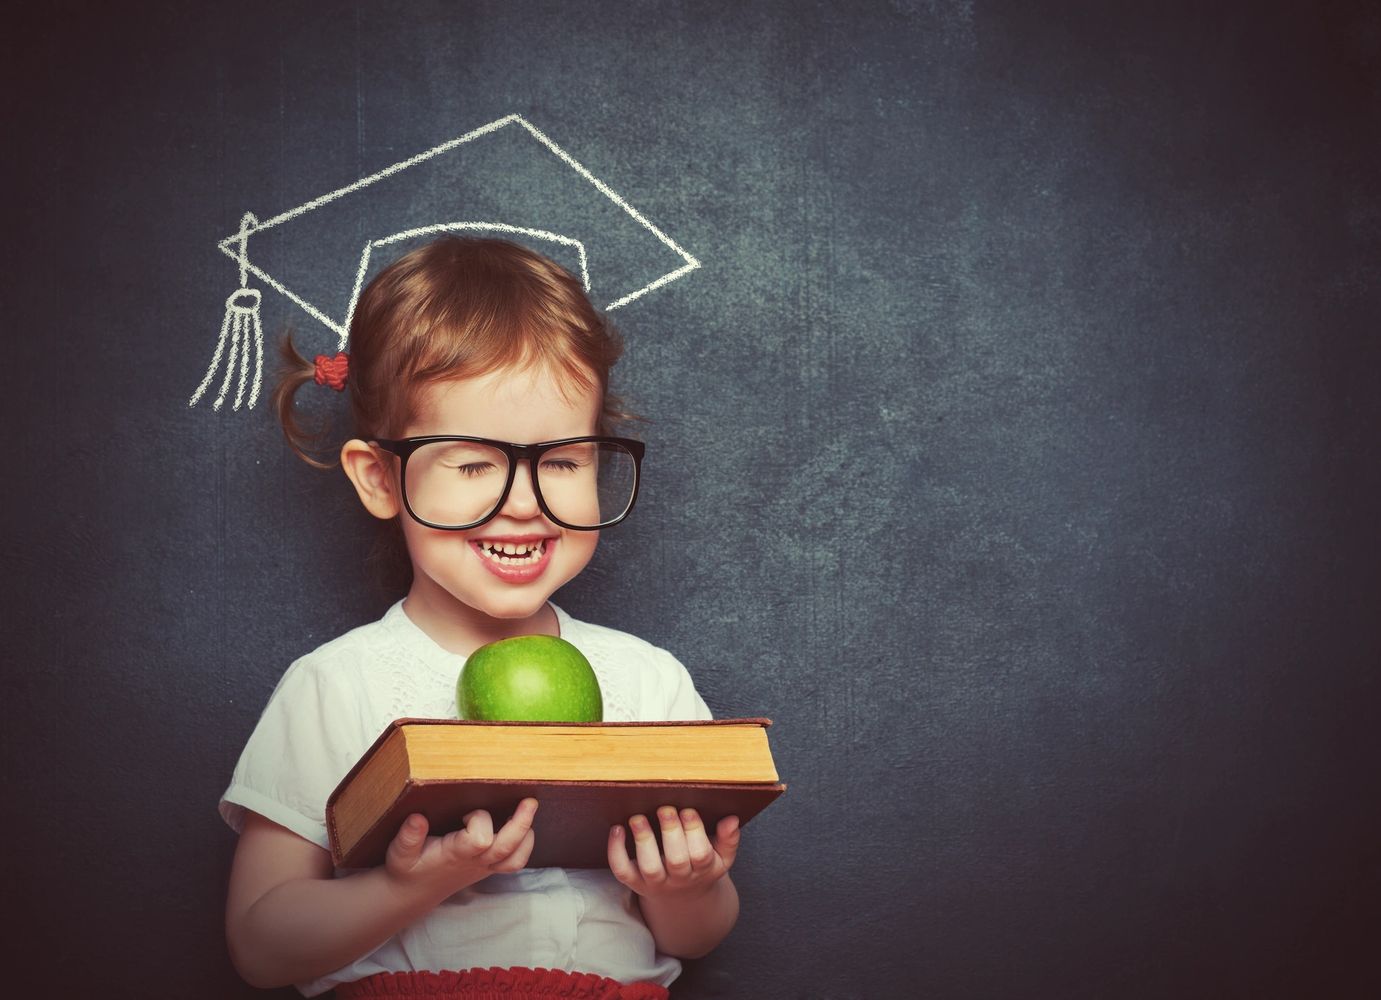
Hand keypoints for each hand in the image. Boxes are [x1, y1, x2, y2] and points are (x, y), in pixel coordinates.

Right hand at [384, 798, 537, 895]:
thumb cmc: (407, 868)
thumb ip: (408, 837)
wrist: (412, 894)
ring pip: (516, 859)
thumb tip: (417, 818)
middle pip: (507, 848)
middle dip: (521, 824)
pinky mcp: (489, 867)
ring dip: (527, 836)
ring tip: (527, 811)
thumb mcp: (399, 853)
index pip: (480, 840)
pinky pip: (515, 861)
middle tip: (529, 802)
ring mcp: (484, 867)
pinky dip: (524, 844)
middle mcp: (474, 862)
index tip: (466, 813)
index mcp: (455, 855)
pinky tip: (519, 824)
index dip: (479, 821)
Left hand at [608, 806, 739, 899]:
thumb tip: (731, 819)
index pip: (700, 854)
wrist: (684, 901)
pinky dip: (616, 852)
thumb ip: (728, 839)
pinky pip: (623, 871)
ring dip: (643, 841)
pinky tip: (617, 829)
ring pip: (649, 867)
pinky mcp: (636, 883)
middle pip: (676, 861)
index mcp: (702, 870)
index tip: (688, 810)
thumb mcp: (721, 858)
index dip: (694, 833)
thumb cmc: (702, 868)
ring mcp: (656, 883)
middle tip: (665, 809)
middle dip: (670, 833)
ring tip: (638, 818)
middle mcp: (679, 879)